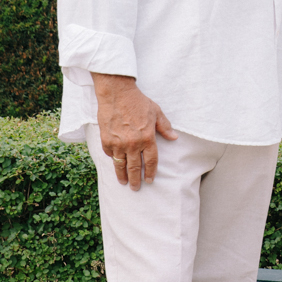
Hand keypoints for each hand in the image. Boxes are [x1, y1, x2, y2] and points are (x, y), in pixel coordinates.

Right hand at [93, 73, 176, 190]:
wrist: (117, 94)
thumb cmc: (138, 102)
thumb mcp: (156, 112)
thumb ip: (164, 127)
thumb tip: (174, 138)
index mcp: (148, 138)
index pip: (151, 161)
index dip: (151, 172)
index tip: (150, 180)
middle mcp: (133, 144)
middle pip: (135, 167)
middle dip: (136, 180)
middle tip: (136, 188)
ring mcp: (119, 143)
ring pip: (121, 165)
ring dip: (122, 176)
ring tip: (124, 183)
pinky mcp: (106, 140)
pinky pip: (110, 154)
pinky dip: (113, 159)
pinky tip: (115, 163)